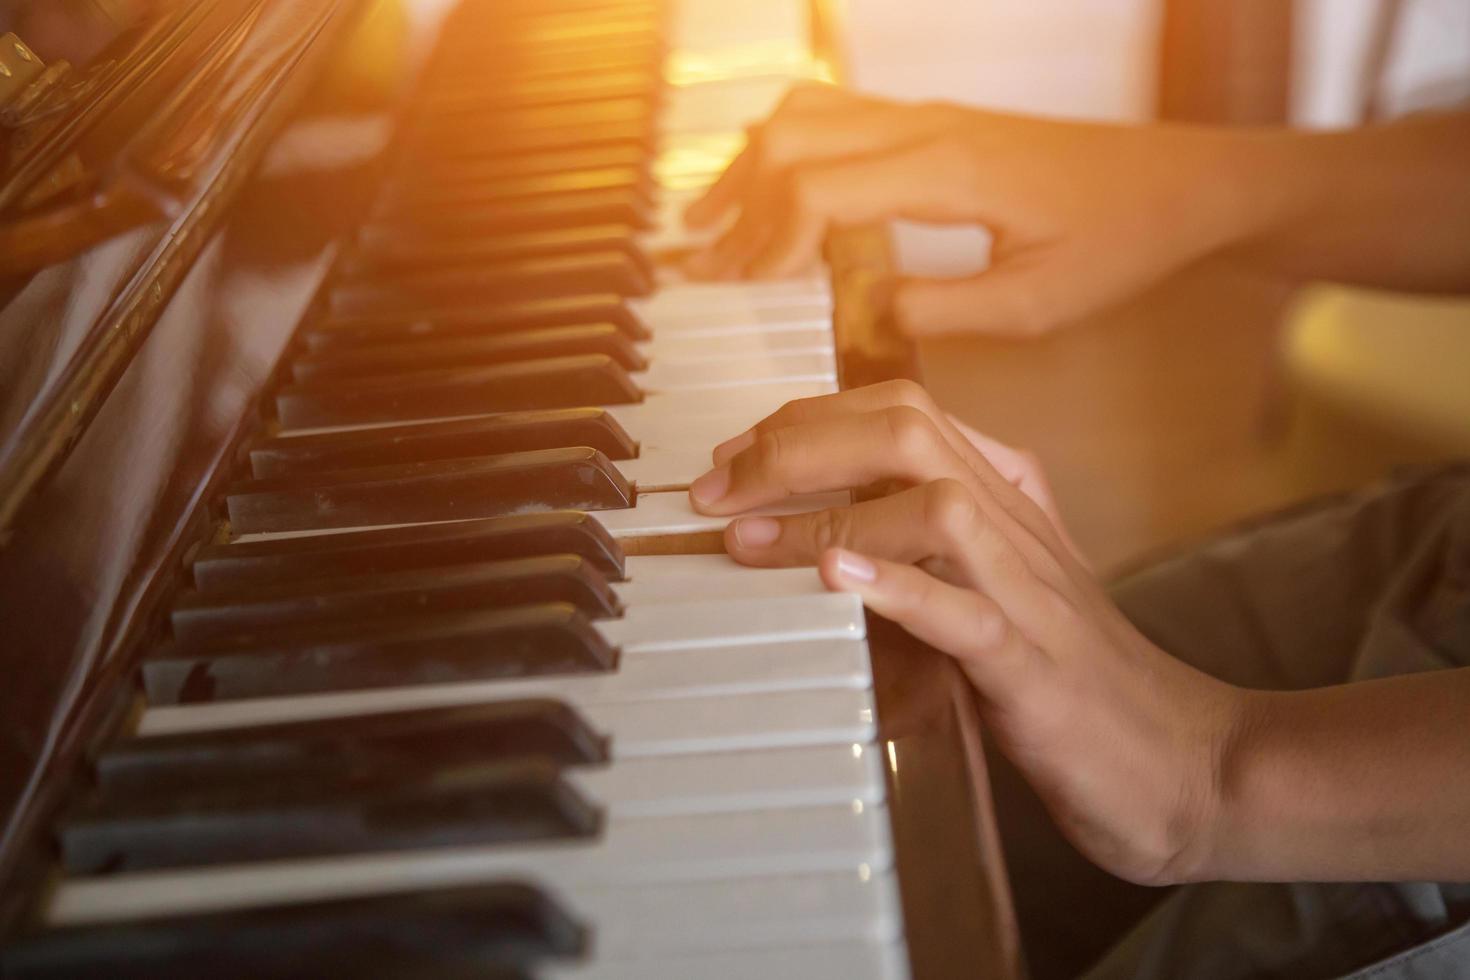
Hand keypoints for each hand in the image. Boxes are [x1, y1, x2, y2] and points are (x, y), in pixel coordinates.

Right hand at [684, 84, 1251, 337]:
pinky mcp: (936, 121)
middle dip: (736, 202)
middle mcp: (926, 127)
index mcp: (946, 171)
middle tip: (702, 261)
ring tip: (712, 220)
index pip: (817, 188)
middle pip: (791, 138)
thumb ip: (943, 312)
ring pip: (806, 112)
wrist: (1186, 182)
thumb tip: (868, 315)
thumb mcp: (1037, 304)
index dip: (764, 240)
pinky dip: (787, 147)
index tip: (736, 289)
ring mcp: (928, 115)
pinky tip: (773, 187)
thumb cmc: (1122, 240)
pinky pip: (837, 113)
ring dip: (751, 166)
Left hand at [689, 381, 1245, 884]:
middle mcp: (1020, 527)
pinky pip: (968, 612)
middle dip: (799, 444)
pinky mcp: (1037, 668)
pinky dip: (900, 586)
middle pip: (909, 430)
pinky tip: (836, 576)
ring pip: (936, 505)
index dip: (806, 420)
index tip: (734, 454)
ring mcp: (1033, 593)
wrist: (1187, 766)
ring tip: (749, 536)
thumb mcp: (992, 598)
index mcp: (1010, 501)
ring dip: (830, 512)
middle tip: (718, 487)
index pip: (902, 412)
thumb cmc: (1076, 685)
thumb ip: (923, 556)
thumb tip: (812, 542)